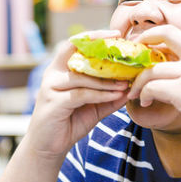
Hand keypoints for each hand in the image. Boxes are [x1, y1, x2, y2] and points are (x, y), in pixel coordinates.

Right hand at [26, 30, 128, 159]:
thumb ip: (110, 96)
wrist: (48, 147)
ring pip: (83, 76)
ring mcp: (51, 87)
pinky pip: (81, 93)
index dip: (94, 36)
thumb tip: (132, 86)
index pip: (76, 44)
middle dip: (98, 45)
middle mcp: (53, 73)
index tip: (115, 34)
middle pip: (74, 50)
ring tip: (127, 82)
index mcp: (60, 69)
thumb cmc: (70, 122)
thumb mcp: (94, 106)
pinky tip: (116, 94)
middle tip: (122, 47)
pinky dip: (101, 94)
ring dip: (107, 79)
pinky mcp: (54, 102)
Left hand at [127, 25, 180, 144]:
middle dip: (143, 42)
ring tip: (136, 94)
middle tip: (131, 58)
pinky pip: (153, 87)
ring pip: (152, 70)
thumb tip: (162, 68)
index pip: (174, 32)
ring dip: (139, 82)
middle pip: (165, 36)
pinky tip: (146, 103)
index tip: (141, 45)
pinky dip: (144, 95)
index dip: (153, 34)